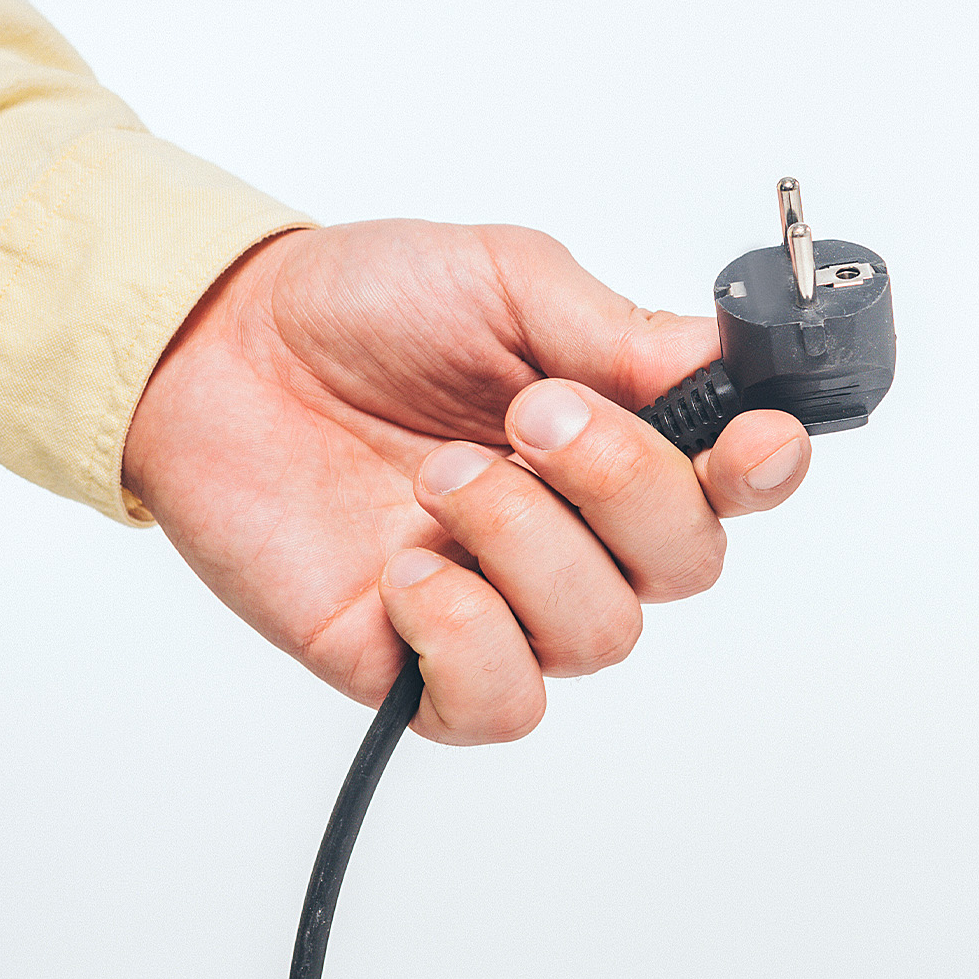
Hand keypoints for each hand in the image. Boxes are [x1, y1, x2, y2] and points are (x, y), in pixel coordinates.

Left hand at [122, 221, 810, 743]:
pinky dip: (471, 634)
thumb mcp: (502, 278)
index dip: (765, 472)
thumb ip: (616, 329)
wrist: (213, 349)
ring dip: (528, 542)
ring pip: (602, 631)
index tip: (753, 441)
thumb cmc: (360, 309)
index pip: (737, 483)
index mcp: (620, 435)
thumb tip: (718, 363)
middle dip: (625, 484)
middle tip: (535, 416)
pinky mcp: (418, 662)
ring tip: (440, 476)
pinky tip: (413, 568)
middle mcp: (579, 528)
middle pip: (687, 564)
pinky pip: (506, 700)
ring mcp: (505, 600)